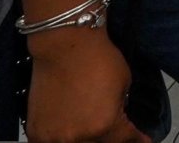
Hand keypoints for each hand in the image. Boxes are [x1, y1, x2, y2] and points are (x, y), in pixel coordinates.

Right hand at [25, 32, 145, 142]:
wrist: (64, 45)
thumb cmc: (99, 60)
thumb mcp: (123, 86)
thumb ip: (121, 111)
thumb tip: (121, 124)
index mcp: (104, 126)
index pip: (126, 141)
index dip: (138, 140)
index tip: (143, 140)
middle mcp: (78, 137)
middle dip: (113, 141)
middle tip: (117, 133)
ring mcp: (53, 137)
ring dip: (88, 141)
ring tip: (93, 130)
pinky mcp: (35, 131)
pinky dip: (63, 140)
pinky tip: (70, 133)